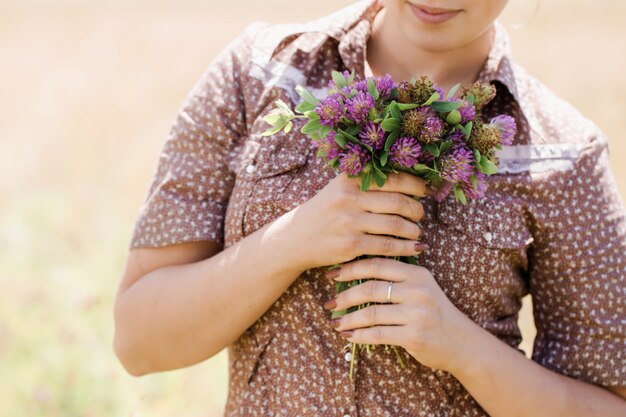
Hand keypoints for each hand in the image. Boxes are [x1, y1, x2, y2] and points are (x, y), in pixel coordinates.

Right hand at [286, 171, 433, 270]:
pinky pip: (387, 245)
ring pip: (395, 224)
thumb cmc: (324, 212)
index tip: (425, 190)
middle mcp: (349, 197)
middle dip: (416, 209)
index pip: (392, 178)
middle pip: (398, 201)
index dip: (415, 184)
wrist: (296, 238)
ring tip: (417, 231)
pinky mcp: (351, 244)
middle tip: (421, 214)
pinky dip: (405, 248)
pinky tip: (414, 248)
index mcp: (349, 179)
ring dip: (413, 229)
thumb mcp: (339, 189)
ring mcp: (350, 222)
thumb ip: (366, 182)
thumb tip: (409, 181)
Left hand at [323, 257, 471, 372]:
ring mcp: (417, 313)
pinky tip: (348, 336)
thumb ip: (396, 277)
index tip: (332, 275)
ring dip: (348, 319)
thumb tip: (354, 271)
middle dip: (345, 296)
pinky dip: (359, 335)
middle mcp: (417, 290)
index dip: (350, 268)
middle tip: (329, 303)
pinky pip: (378, 334)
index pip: (376, 265)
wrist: (461, 342)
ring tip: (335, 322)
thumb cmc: (433, 312)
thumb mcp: (421, 287)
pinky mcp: (414, 335)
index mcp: (417, 273)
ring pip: (371, 313)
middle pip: (370, 288)